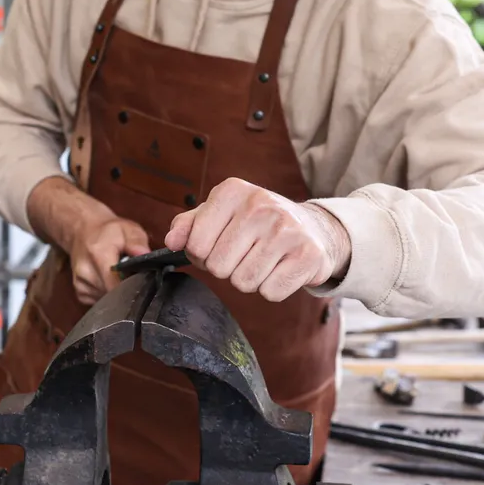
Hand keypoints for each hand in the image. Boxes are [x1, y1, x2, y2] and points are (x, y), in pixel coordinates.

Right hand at [26, 177, 151, 305]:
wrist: (83, 231)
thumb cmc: (108, 231)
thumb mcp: (127, 228)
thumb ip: (137, 242)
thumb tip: (144, 254)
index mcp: (98, 255)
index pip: (116, 284)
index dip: (132, 286)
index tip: (141, 281)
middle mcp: (86, 272)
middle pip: (113, 294)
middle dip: (126, 288)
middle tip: (131, 275)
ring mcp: (80, 284)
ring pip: (108, 300)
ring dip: (116, 291)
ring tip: (118, 275)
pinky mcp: (80, 292)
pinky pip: (99, 301)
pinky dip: (107, 294)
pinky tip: (108, 280)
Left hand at [162, 178, 350, 302]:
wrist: (313, 228)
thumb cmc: (258, 223)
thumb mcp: (221, 213)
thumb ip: (189, 225)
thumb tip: (170, 242)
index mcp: (232, 191)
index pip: (195, 244)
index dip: (202, 255)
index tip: (218, 246)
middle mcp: (260, 205)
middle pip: (218, 267)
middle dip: (227, 269)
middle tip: (244, 255)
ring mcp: (286, 229)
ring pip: (244, 282)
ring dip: (250, 279)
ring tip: (264, 260)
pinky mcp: (308, 255)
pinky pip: (271, 292)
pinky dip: (273, 288)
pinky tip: (281, 268)